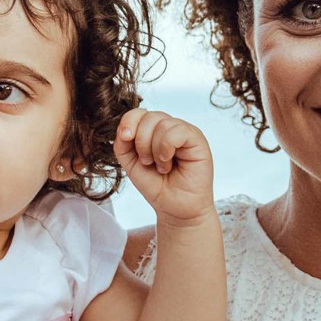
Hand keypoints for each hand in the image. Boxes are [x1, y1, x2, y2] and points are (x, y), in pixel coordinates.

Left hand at [115, 108, 215, 229]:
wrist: (174, 208)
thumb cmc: (157, 186)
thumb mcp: (131, 163)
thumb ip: (123, 144)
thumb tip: (125, 129)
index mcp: (154, 130)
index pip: (139, 112)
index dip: (129, 122)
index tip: (126, 139)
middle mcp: (170, 127)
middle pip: (148, 116)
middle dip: (141, 142)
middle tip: (147, 162)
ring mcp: (185, 132)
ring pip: (162, 123)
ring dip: (155, 149)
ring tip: (161, 166)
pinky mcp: (197, 139)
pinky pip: (177, 131)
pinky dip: (166, 148)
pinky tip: (168, 163)